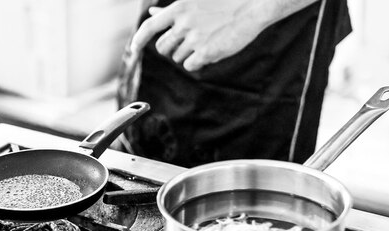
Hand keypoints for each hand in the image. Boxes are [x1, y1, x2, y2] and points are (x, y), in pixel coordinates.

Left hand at [130, 0, 313, 71]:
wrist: (254, 6)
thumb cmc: (226, 3)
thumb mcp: (195, 1)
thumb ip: (172, 11)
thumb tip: (151, 13)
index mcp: (180, 7)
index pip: (150, 26)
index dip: (139, 40)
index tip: (133, 49)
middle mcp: (184, 22)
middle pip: (163, 48)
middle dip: (171, 49)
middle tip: (187, 43)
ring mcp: (195, 38)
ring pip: (178, 57)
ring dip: (188, 54)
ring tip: (206, 40)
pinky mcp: (206, 52)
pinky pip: (190, 65)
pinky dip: (198, 62)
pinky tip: (211, 49)